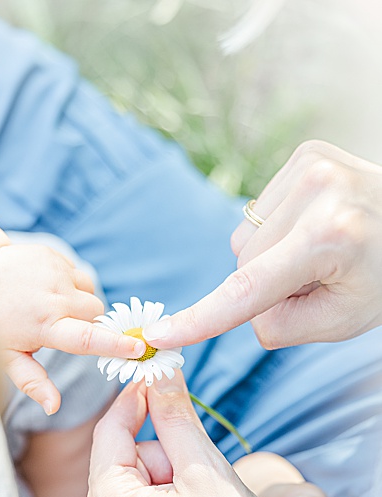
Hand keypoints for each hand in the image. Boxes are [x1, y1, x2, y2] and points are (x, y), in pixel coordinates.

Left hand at [0, 243, 145, 413]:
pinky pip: (79, 276)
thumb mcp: (6, 357)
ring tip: (52, 309)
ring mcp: (56, 273)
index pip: (87, 339)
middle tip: (66, 329)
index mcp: (45, 326)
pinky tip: (47, 290)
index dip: (115, 344)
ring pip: (91, 294)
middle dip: (92, 325)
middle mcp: (55, 297)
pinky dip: (71, 286)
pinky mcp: (56, 256)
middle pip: (98, 315)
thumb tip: (53, 407)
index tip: (138, 348)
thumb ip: (33, 381)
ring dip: (81, 304)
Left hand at [78, 370, 307, 496]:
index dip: (134, 401)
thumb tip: (159, 372)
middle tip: (198, 477)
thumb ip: (175, 416)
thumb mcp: (206, 469)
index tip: (152, 377)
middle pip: (118, 464)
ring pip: (124, 490)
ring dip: (159, 485)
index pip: (110, 433)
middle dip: (158, 459)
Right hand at [144, 140, 381, 348]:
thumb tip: (233, 306)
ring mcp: (311, 166)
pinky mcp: (306, 154)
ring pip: (245, 238)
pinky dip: (279, 228)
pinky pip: (257, 212)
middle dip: (268, 284)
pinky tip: (316, 224)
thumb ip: (278, 325)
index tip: (160, 334)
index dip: (201, 318)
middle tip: (321, 279)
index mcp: (332, 237)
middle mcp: (319, 191)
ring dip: (271, 254)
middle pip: (244, 264)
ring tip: (324, 248)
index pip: (249, 288)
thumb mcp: (342, 319)